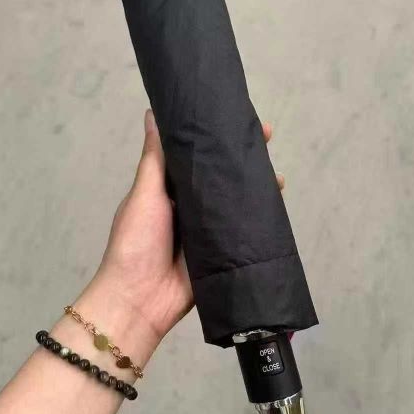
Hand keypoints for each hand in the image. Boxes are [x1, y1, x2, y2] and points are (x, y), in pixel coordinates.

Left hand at [80, 110, 282, 349]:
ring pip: (235, 203)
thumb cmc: (136, 241)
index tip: (238, 119)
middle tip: (267, 136)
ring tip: (277, 174)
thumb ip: (154, 159)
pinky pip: (242, 232)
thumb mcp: (144, 194)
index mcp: (168, 191)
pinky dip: (259, 219)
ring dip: (257, 188)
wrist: (140, 300)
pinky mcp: (221, 253)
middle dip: (243, 159)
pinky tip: (276, 205)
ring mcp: (207, 231)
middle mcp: (189, 208)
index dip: (216, 139)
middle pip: (221, 178)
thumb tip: (153, 113)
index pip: (197, 157)